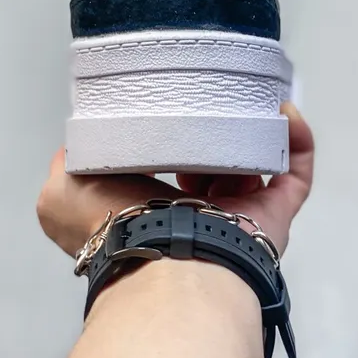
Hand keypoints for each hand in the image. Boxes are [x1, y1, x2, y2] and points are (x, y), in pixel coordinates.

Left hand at [37, 103, 313, 258]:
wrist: (161, 257)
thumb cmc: (113, 224)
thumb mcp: (62, 193)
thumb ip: (69, 165)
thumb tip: (77, 148)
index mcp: (157, 208)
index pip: (171, 168)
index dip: (175, 139)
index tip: (175, 109)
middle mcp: (201, 212)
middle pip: (218, 163)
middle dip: (217, 133)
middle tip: (213, 104)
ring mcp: (242, 213)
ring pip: (255, 164)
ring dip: (253, 131)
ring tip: (246, 100)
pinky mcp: (276, 212)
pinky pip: (296, 171)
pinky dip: (296, 139)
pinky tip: (284, 112)